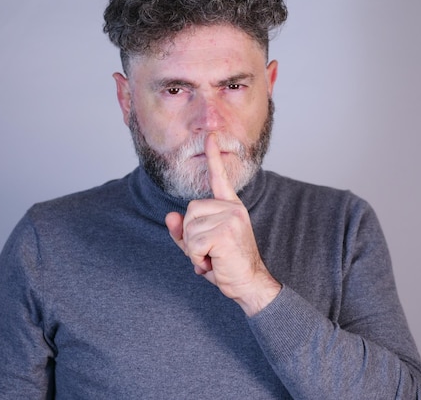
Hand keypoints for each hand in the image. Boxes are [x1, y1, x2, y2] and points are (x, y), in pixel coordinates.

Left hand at [165, 134, 280, 315]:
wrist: (249, 284)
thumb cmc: (226, 265)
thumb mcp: (201, 247)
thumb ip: (184, 232)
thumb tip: (170, 216)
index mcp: (230, 207)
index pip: (219, 178)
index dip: (213, 156)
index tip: (211, 136)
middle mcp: (232, 208)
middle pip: (189, 212)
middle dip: (191, 236)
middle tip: (210, 252)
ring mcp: (230, 217)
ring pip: (189, 229)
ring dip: (194, 250)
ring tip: (213, 257)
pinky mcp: (224, 231)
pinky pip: (192, 243)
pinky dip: (196, 258)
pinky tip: (213, 263)